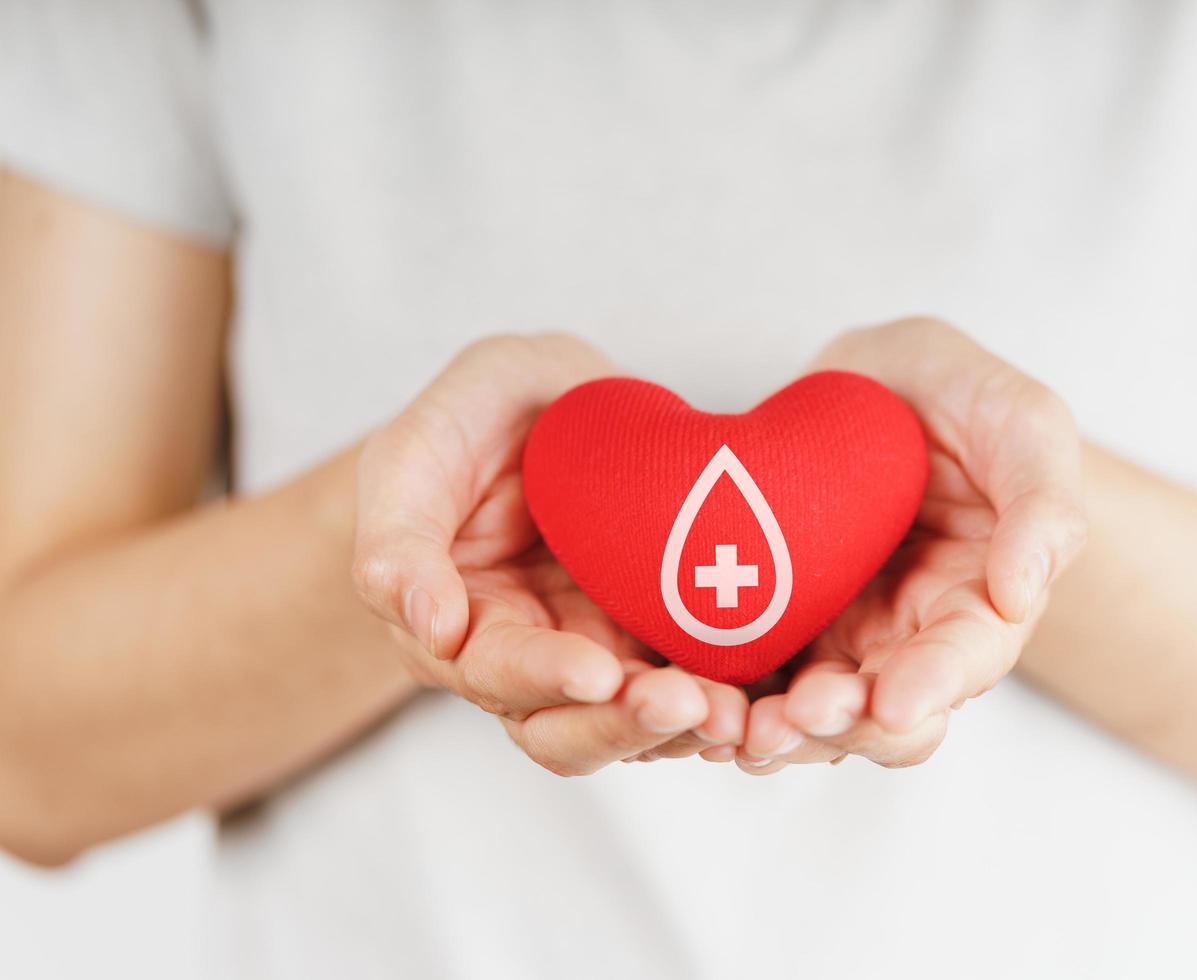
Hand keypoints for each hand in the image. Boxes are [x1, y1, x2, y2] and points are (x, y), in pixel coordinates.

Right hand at [353, 335, 747, 774]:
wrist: (553, 403)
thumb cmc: (471, 419)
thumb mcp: (416, 450)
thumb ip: (397, 534)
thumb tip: (427, 627)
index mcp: (461, 623)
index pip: (495, 674)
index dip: (542, 678)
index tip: (595, 672)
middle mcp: (532, 659)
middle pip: (570, 730)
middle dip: (626, 725)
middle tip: (687, 704)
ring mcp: (604, 652)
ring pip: (639, 724)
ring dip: (687, 728)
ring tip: (738, 717)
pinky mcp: (664, 637)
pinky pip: (699, 685)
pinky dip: (732, 699)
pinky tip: (770, 698)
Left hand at [728, 318, 1085, 772]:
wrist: (874, 382)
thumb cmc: (963, 396)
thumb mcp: (1024, 422)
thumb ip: (1043, 503)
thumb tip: (1022, 596)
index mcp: (978, 602)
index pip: (964, 661)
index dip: (930, 686)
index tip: (894, 704)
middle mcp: (910, 638)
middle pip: (884, 714)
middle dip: (844, 726)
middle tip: (796, 719)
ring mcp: (840, 639)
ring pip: (813, 714)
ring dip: (778, 732)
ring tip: (738, 729)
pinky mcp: (775, 625)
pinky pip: (752, 681)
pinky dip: (728, 705)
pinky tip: (696, 715)